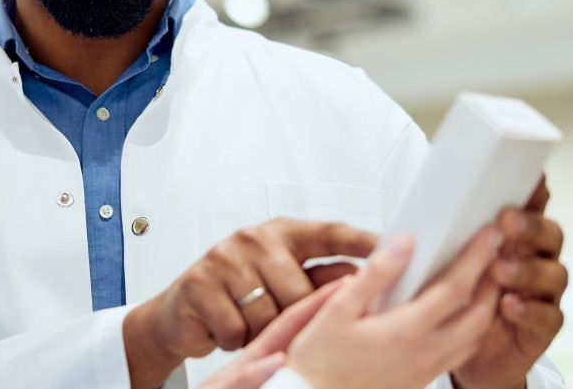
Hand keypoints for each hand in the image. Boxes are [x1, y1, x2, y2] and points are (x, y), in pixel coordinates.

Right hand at [123, 218, 376, 388]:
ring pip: (267, 314)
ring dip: (262, 332)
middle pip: (298, 290)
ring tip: (250, 325)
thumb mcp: (281, 280)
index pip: (330, 233)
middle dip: (294, 319)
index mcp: (282, 233)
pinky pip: (236, 327)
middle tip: (281, 324)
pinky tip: (229, 329)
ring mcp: (225, 258)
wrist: (179, 314)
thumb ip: (320, 278)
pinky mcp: (200, 284)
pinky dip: (235, 339)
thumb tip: (366, 276)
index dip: (362, 241)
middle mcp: (254, 239)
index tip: (393, 247)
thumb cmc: (238, 295)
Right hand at [284, 226, 502, 388]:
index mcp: (404, 331)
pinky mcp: (422, 381)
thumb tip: (403, 243)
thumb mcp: (338, 310)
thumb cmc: (319, 359)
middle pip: (480, 316)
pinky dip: (471, 330)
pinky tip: (458, 314)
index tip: (488, 235)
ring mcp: (426, 371)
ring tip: (481, 281)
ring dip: (486, 308)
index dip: (477, 258)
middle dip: (493, 282)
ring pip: (475, 338)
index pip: (456, 289)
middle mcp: (424, 354)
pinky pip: (461, 354)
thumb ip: (375, 275)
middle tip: (495, 255)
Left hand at [451, 177, 567, 388]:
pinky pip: (548, 317)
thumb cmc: (443, 297)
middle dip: (529, 225)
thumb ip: (438, 234)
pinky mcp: (540, 328)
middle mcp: (532, 258)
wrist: (453, 350)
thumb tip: (412, 205)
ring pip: (552, 274)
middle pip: (548, 233)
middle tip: (503, 221)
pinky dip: (530, 310)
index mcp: (509, 235)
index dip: (532, 188)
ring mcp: (540, 293)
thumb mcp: (437, 260)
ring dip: (527, 269)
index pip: (528, 204)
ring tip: (500, 269)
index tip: (525, 172)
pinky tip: (508, 305)